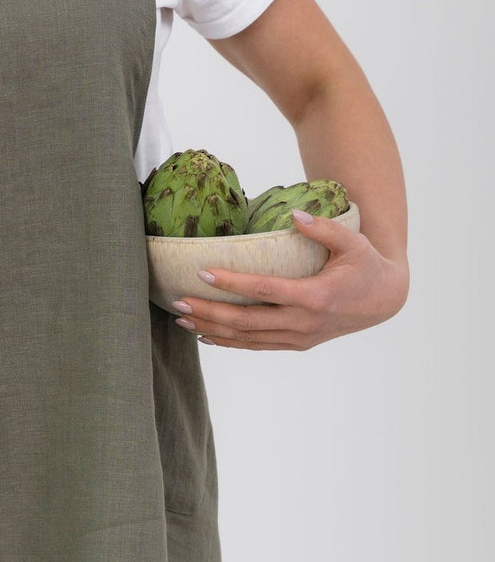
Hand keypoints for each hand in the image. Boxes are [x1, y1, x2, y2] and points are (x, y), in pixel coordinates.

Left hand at [171, 211, 409, 351]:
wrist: (383, 300)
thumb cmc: (365, 265)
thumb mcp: (352, 241)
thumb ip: (324, 228)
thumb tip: (295, 215)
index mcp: (316, 296)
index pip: (265, 290)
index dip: (232, 283)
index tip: (203, 272)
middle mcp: (305, 322)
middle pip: (248, 321)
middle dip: (210, 312)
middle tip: (179, 300)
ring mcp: (300, 337)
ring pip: (248, 338)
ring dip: (213, 329)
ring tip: (182, 317)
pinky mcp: (297, 344)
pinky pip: (257, 346)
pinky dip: (230, 342)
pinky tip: (206, 335)